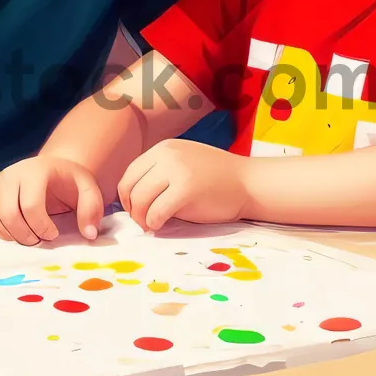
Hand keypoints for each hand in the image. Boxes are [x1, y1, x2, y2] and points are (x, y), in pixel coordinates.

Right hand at [0, 155, 104, 245]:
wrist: (53, 169)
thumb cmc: (70, 182)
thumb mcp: (89, 189)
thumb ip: (91, 209)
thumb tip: (89, 234)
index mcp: (36, 170)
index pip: (30, 205)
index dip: (41, 227)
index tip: (54, 234)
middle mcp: (12, 173)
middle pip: (9, 214)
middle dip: (25, 235)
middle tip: (40, 241)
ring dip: (13, 236)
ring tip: (31, 237)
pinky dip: (2, 232)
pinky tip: (18, 232)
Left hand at [118, 139, 249, 230]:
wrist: (248, 182)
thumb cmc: (217, 179)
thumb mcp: (183, 164)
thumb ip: (160, 172)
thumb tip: (133, 197)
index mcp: (163, 149)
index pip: (130, 173)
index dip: (127, 196)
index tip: (135, 209)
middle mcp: (166, 155)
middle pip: (130, 186)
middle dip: (132, 209)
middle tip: (142, 222)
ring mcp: (176, 170)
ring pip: (140, 199)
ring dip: (141, 218)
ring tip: (151, 225)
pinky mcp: (186, 189)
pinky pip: (156, 211)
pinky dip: (153, 222)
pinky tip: (160, 226)